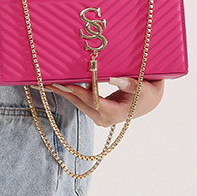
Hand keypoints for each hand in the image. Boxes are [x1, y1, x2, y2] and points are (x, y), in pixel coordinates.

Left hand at [46, 77, 164, 126]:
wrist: (151, 102)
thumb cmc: (150, 93)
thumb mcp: (145, 87)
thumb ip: (130, 83)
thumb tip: (112, 77)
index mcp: (115, 113)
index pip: (91, 100)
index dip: (77, 91)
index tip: (64, 83)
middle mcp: (104, 118)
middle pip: (79, 103)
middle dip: (62, 91)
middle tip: (44, 81)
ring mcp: (99, 117)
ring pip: (77, 103)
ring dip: (63, 92)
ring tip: (45, 82)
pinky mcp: (97, 112)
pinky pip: (81, 101)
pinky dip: (70, 92)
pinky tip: (58, 84)